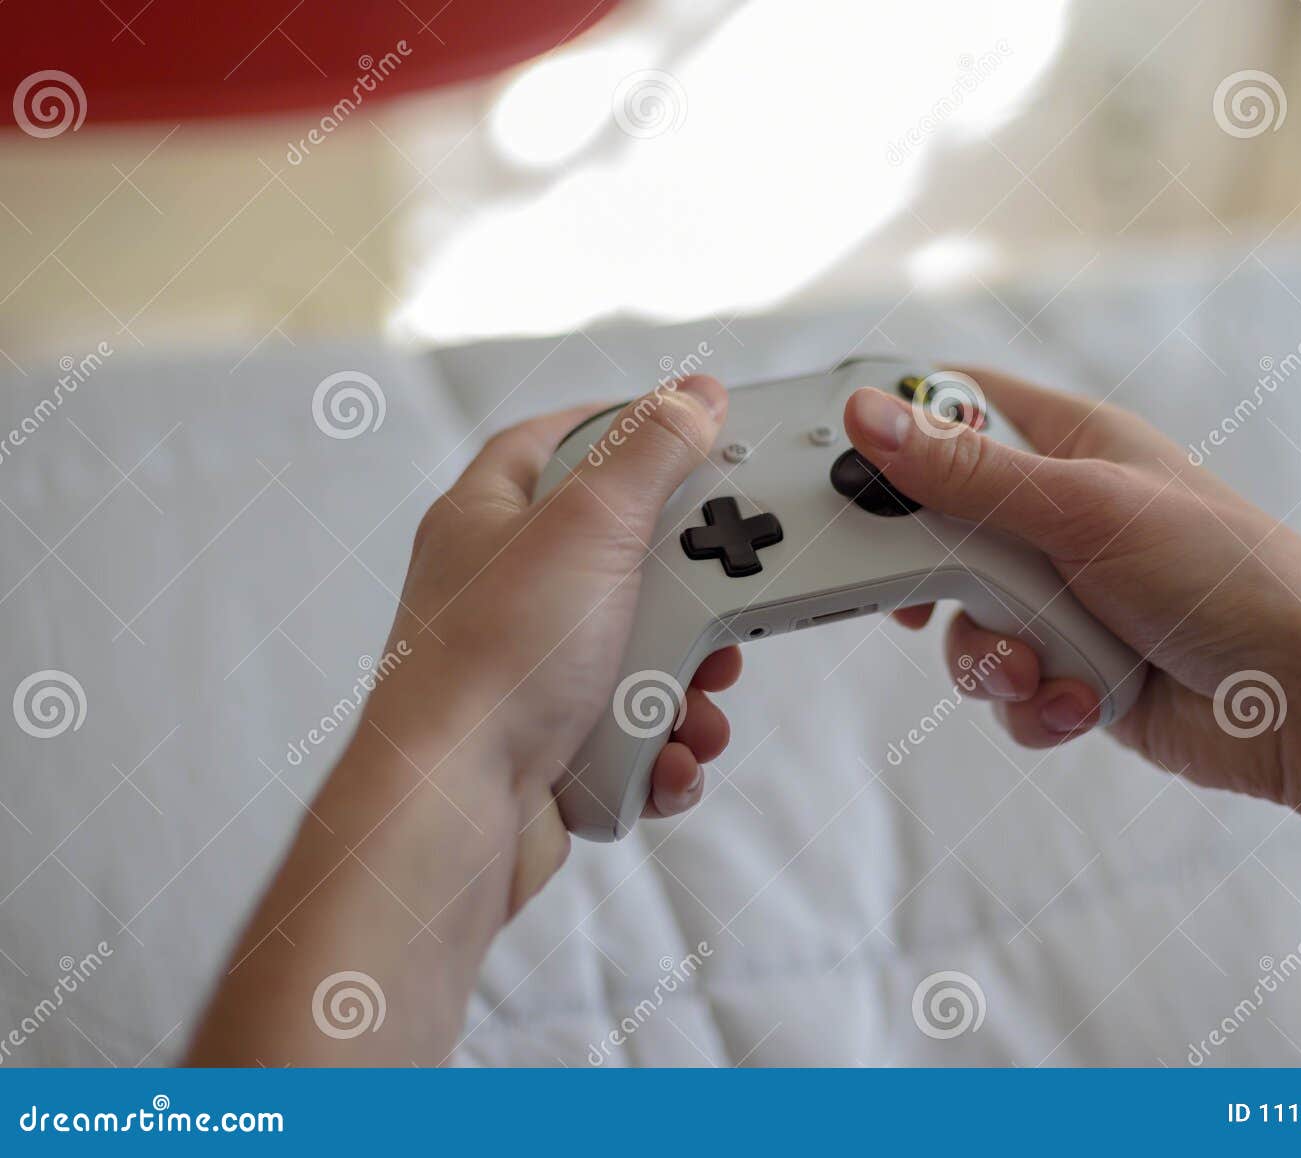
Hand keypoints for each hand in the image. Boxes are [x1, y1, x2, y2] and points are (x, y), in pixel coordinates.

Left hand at [365, 375, 738, 905]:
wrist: (455, 809)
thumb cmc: (492, 663)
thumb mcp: (589, 526)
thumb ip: (651, 452)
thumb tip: (695, 396)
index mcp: (488, 520)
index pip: (554, 442)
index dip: (621, 428)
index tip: (687, 433)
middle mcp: (502, 592)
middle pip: (622, 559)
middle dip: (688, 591)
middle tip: (723, 598)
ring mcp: (527, 672)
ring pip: (639, 655)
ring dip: (689, 682)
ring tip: (699, 700)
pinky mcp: (553, 744)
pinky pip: (634, 731)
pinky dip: (665, 746)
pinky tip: (670, 755)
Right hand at [842, 367, 1300, 805]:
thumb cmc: (1221, 574)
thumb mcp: (1082, 510)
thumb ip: (967, 475)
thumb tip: (867, 418)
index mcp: (1069, 446)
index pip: (957, 406)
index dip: (898, 431)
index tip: (848, 473)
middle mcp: (1059, 517)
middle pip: (939, 529)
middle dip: (936, 582)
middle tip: (918, 603)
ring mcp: (1064, 596)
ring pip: (964, 622)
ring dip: (994, 657)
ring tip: (1044, 666)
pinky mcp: (1072, 667)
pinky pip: (1008, 686)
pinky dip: (1037, 702)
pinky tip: (1086, 703)